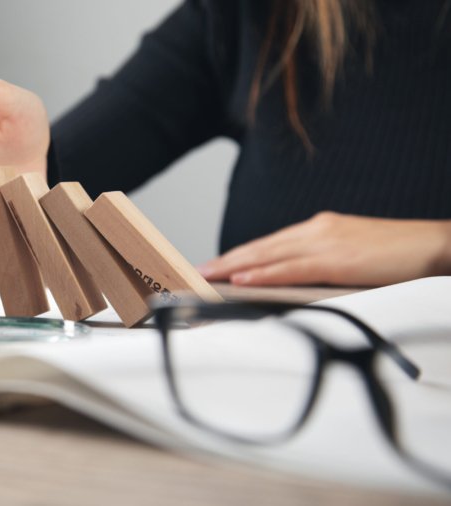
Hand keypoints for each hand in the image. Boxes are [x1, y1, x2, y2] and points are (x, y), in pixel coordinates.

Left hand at [198, 212, 450, 286]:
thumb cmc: (396, 256)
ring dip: (232, 266)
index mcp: (318, 229)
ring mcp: (325, 241)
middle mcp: (316, 230)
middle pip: (260, 247)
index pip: (268, 244)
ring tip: (206, 276)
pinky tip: (242, 279)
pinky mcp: (336, 259)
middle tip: (194, 271)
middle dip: (224, 259)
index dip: (237, 254)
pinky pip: (291, 268)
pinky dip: (263, 274)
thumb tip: (290, 285)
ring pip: (268, 255)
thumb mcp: (349, 257)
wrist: (435, 246)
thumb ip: (319, 266)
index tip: (213, 265)